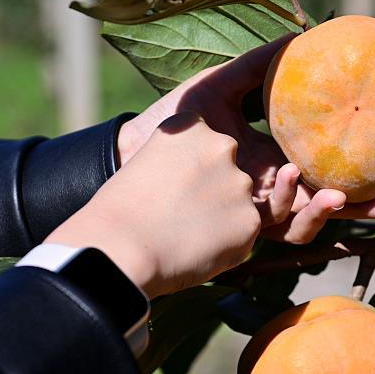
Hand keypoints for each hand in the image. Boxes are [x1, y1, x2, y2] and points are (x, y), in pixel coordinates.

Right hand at [47, 113, 266, 297]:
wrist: (122, 247)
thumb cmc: (123, 210)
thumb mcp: (150, 160)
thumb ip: (185, 160)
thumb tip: (207, 180)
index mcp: (192, 126)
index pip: (204, 145)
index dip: (187, 172)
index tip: (168, 186)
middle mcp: (222, 146)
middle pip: (227, 173)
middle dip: (211, 194)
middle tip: (178, 213)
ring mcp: (240, 183)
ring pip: (238, 204)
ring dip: (220, 218)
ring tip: (184, 232)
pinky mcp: (251, 219)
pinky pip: (242, 232)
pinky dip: (225, 243)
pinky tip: (195, 246)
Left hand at [116, 36, 374, 244]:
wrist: (128, 161)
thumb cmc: (167, 125)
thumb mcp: (214, 90)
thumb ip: (256, 67)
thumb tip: (299, 39)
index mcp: (273, 157)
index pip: (324, 164)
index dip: (360, 166)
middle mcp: (271, 188)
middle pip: (328, 198)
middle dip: (365, 204)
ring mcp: (256, 211)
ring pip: (309, 218)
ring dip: (334, 212)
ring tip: (347, 199)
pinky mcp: (239, 230)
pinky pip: (277, 227)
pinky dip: (292, 209)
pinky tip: (295, 182)